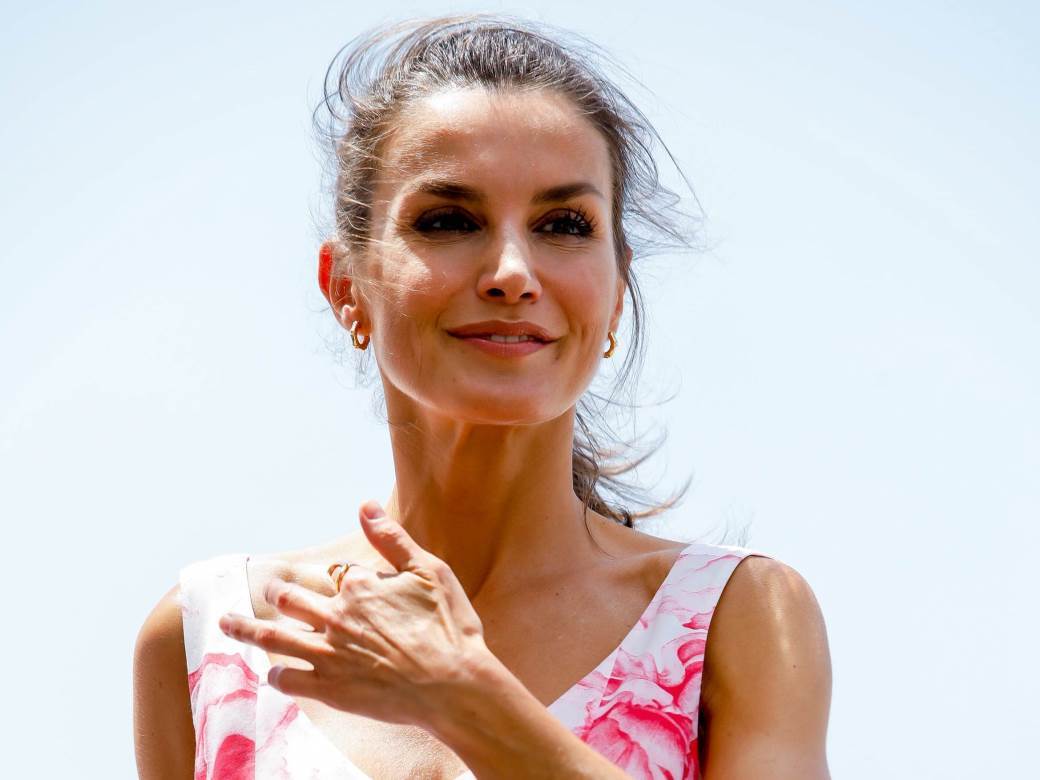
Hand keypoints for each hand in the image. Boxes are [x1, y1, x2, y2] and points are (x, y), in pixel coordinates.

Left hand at [218, 500, 489, 727]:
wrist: (454, 686)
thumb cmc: (449, 628)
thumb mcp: (428, 571)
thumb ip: (392, 539)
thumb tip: (365, 504)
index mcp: (359, 585)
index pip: (336, 574)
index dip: (340, 578)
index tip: (341, 581)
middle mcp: (336, 616)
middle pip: (290, 599)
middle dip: (275, 593)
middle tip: (266, 591)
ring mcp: (329, 654)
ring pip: (274, 637)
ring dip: (246, 628)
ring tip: (225, 623)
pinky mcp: (329, 689)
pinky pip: (289, 680)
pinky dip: (276, 674)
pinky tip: (273, 672)